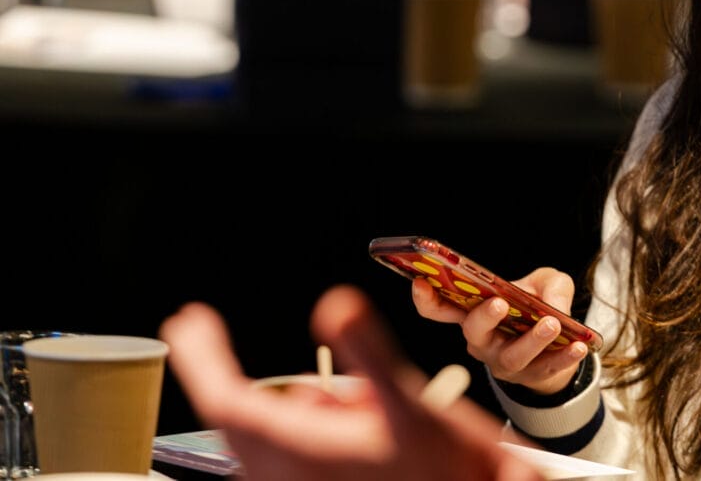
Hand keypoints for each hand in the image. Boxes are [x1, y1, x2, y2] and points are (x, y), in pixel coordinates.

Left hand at [160, 286, 542, 480]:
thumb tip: (335, 304)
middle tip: (200, 330)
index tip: (189, 321)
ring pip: (253, 439)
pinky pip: (274, 458)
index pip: (225, 397)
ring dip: (264, 404)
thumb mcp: (410, 404)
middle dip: (215, 369)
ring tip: (347, 398)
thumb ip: (368, 351)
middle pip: (230, 418)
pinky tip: (338, 421)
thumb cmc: (442, 471)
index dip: (201, 356)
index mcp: (300, 451)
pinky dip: (282, 427)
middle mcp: (285, 477)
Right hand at [412, 267, 588, 394]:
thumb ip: (551, 284)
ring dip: (531, 340)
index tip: (422, 283)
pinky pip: (545, 370)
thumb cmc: (540, 308)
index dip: (427, 299)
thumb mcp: (546, 284)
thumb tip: (555, 301)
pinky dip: (563, 358)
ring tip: (553, 324)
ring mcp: (504, 363)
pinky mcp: (531, 378)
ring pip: (511, 357)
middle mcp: (483, 341)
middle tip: (499, 304)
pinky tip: (579, 346)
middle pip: (473, 333)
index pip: (441, 308)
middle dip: (483, 318)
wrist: (561, 344)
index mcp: (474, 314)